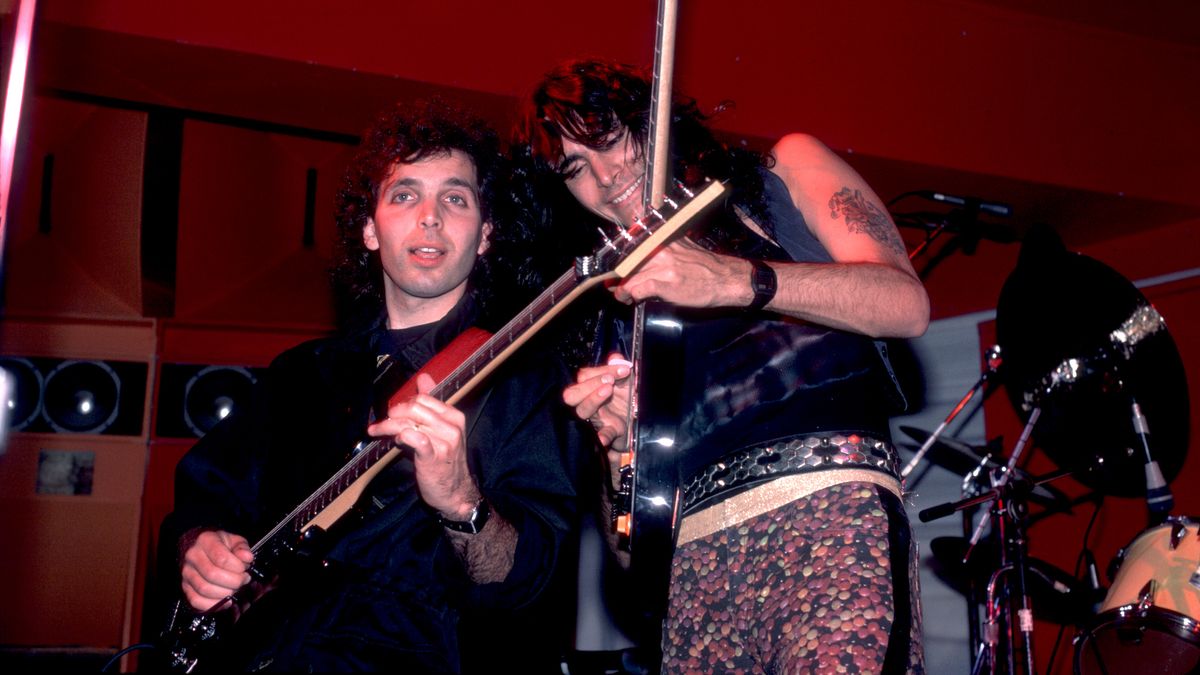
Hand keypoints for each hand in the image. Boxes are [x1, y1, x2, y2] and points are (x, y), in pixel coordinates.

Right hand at [180, 530, 253, 611]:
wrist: (202, 547)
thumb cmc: (220, 545)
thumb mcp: (234, 541)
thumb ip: (242, 548)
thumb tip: (247, 558)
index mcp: (205, 540)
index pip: (221, 558)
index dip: (237, 567)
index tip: (245, 569)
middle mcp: (193, 556)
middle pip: (212, 575)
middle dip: (233, 581)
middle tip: (243, 580)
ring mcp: (187, 572)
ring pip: (204, 589)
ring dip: (225, 593)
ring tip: (235, 588)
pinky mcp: (186, 586)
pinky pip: (196, 600)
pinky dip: (213, 604)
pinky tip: (225, 601)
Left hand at [366, 373, 479, 519]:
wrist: (455, 493)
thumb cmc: (445, 461)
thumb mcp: (442, 430)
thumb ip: (432, 404)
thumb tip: (423, 377)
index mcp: (454, 416)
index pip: (423, 398)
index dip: (403, 403)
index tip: (393, 413)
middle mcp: (452, 426)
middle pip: (415, 407)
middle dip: (393, 413)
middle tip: (382, 423)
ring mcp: (445, 441)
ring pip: (409, 422)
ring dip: (389, 426)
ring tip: (378, 432)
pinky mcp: (434, 456)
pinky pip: (413, 437)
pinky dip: (400, 436)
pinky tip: (396, 442)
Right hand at [563, 353, 631, 451]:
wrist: (639, 417)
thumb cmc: (626, 396)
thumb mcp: (626, 378)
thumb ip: (618, 366)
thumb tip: (615, 357)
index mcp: (589, 388)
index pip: (583, 376)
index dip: (600, 371)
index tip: (623, 369)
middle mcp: (587, 403)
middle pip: (572, 394)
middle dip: (589, 385)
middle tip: (609, 381)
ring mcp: (596, 419)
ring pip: (582, 411)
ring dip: (593, 399)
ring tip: (609, 390)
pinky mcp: (609, 432)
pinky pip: (601, 435)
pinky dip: (602, 436)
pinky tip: (603, 438)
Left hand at [612, 238, 750, 307]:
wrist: (725, 279)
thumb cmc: (706, 267)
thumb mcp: (684, 248)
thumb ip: (664, 249)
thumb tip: (644, 257)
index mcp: (664, 240)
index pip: (632, 246)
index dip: (620, 259)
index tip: (614, 269)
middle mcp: (660, 250)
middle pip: (627, 263)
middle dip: (617, 277)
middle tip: (612, 285)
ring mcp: (662, 266)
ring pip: (629, 278)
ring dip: (622, 290)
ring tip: (623, 296)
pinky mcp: (664, 283)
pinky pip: (637, 289)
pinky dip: (631, 296)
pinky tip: (632, 299)